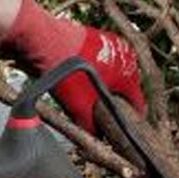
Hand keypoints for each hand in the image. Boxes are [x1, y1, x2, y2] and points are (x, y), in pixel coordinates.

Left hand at [1, 0, 145, 134]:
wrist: (41, 39)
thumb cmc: (64, 70)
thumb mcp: (79, 107)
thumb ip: (92, 127)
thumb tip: (97, 138)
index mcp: (129, 73)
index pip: (137, 105)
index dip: (129, 121)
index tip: (119, 129)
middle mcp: (126, 56)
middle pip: (124, 90)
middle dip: (112, 103)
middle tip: (98, 114)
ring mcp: (112, 45)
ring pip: (112, 77)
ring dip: (102, 88)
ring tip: (85, 97)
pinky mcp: (98, 39)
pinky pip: (101, 64)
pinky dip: (94, 74)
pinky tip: (79, 82)